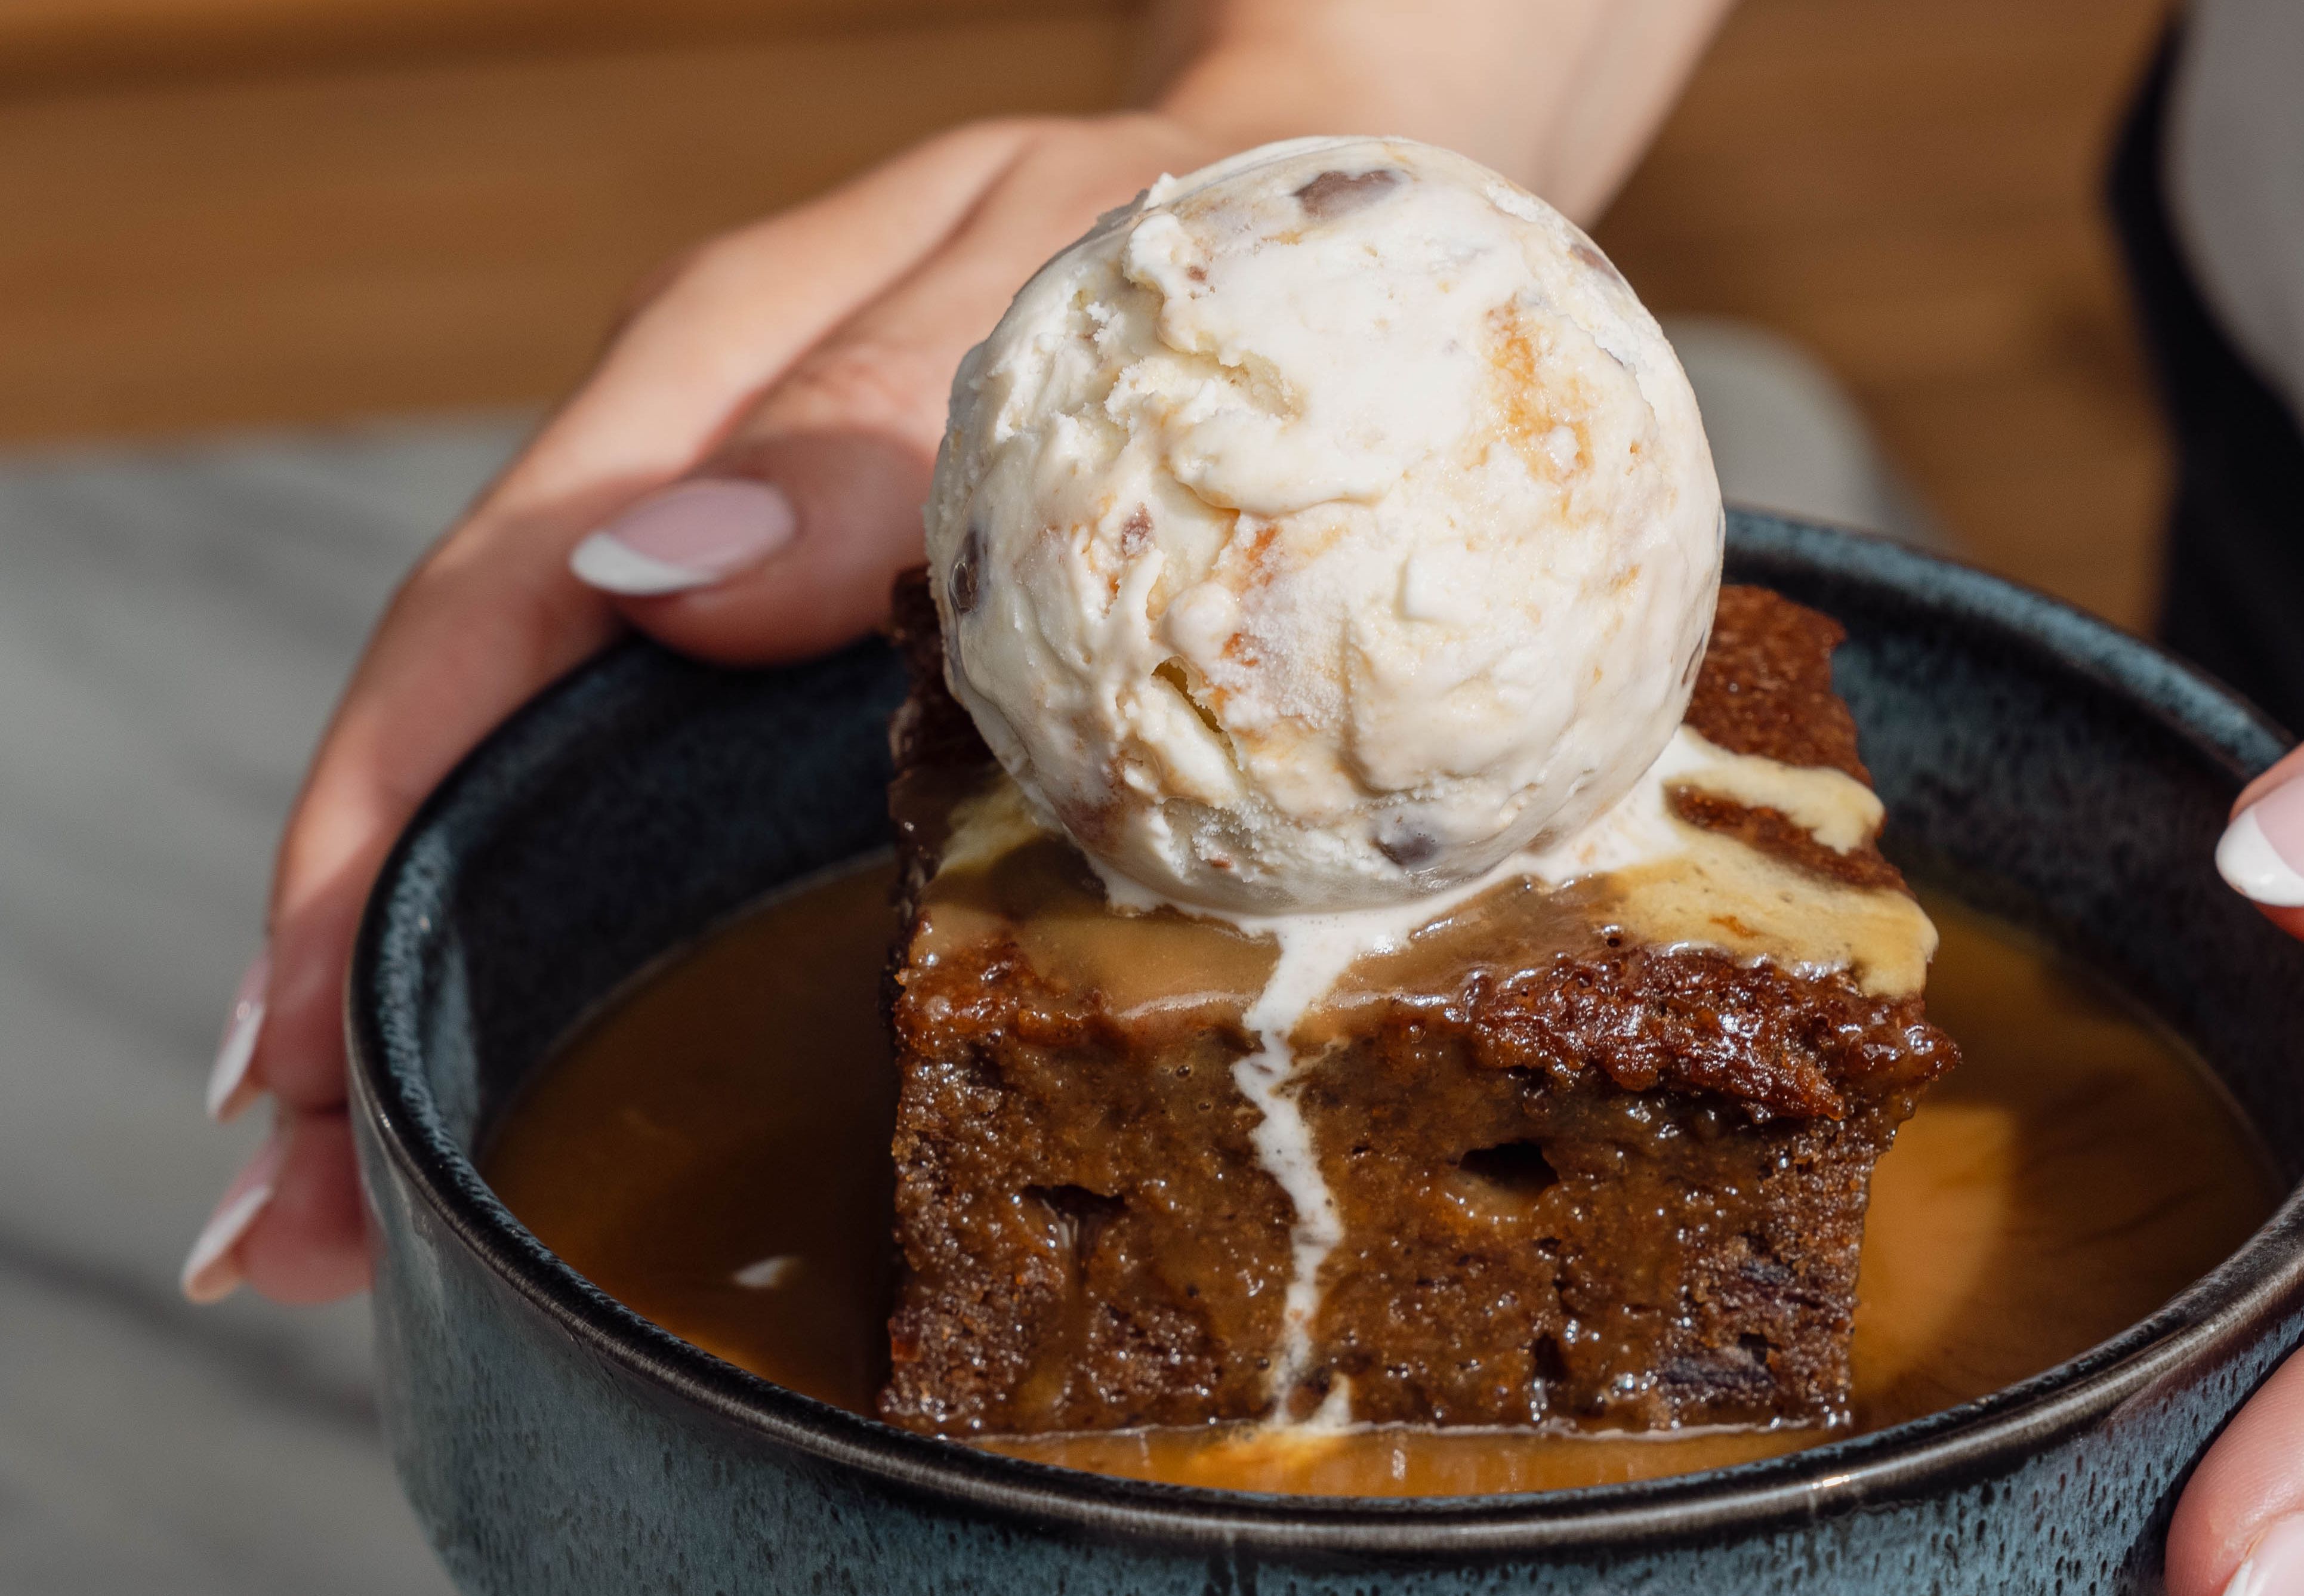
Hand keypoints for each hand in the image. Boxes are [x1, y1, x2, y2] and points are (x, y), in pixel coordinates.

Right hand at [182, 0, 1736, 1304]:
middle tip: (292, 1220)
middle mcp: (708, 489)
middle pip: (484, 740)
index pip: (493, 621)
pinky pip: (699, 787)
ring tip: (368, 1215)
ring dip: (461, 994)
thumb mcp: (1034, 283)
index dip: (379, 844)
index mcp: (713, 383)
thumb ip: (864, 423)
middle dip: (369, 979)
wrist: (1329, 200)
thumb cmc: (1193, 238)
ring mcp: (775, 574)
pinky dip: (608, 930)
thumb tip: (657, 588)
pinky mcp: (855, 642)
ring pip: (569, 787)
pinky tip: (564, 1061)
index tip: (305, 1050)